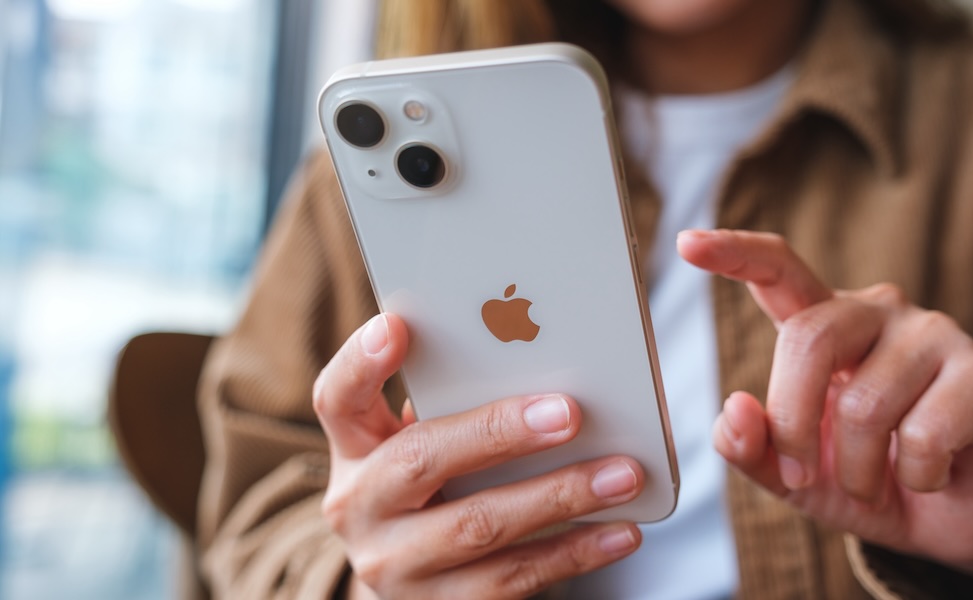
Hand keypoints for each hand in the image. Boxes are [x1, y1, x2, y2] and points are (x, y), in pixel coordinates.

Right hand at [313, 314, 643, 599]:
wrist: (415, 582)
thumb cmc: (432, 489)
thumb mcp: (419, 446)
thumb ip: (453, 409)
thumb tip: (544, 380)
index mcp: (354, 449)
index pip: (338, 398)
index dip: (360, 362)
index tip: (395, 325)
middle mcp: (359, 507)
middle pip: (420, 459)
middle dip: (499, 432)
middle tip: (569, 413)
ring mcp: (395, 566)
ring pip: (480, 525)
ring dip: (560, 495)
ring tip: (623, 473)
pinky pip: (513, 578)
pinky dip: (573, 552)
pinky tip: (618, 531)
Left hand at [678, 229, 972, 582]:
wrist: (961, 515)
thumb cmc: (873, 479)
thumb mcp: (796, 478)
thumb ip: (752, 449)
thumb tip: (734, 409)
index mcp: (825, 327)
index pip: (779, 271)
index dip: (735, 254)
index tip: (688, 243)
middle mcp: (878, 314)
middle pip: (808, 340)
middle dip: (791, 422)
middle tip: (801, 476)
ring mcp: (935, 336)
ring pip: (863, 402)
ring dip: (858, 471)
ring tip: (875, 484)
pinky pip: (925, 433)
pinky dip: (917, 477)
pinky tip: (933, 475)